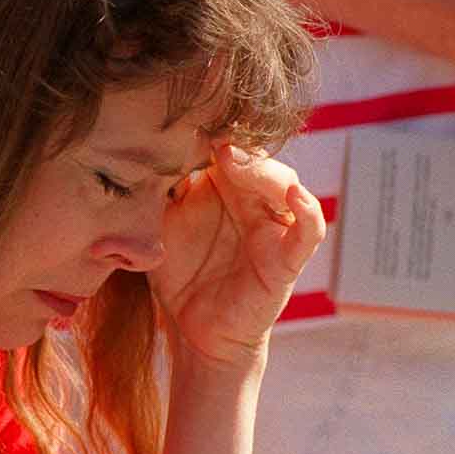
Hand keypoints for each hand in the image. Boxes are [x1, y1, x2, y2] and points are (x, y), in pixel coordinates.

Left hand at [149, 143, 325, 368]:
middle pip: (256, 158)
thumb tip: (145, 151)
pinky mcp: (287, 259)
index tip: (186, 122)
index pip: (227, 147)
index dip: (211, 134)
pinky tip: (296, 198)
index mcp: (223, 187)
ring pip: (283, 184)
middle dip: (235, 145)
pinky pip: (309, 231)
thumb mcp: (160, 228)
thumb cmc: (178, 274)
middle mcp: (252, 200)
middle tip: (209, 139)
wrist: (193, 331)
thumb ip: (159, 192)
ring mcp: (273, 227)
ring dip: (262, 169)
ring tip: (236, 160)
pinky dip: (309, 212)